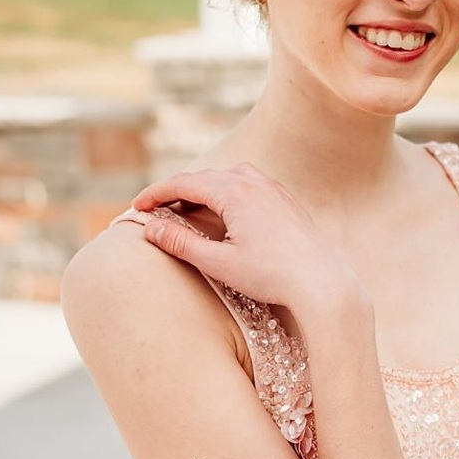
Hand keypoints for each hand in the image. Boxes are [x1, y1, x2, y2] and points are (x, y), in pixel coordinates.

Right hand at [132, 164, 355, 311]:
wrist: (321, 281)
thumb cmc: (272, 275)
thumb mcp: (219, 263)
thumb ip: (181, 243)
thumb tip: (150, 228)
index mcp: (234, 192)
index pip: (183, 183)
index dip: (155, 194)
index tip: (137, 207)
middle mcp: (254, 181)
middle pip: (204, 177)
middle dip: (175, 191)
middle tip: (154, 211)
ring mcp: (272, 188)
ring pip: (226, 178)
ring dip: (201, 190)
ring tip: (184, 209)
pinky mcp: (284, 199)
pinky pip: (246, 184)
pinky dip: (225, 193)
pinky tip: (222, 212)